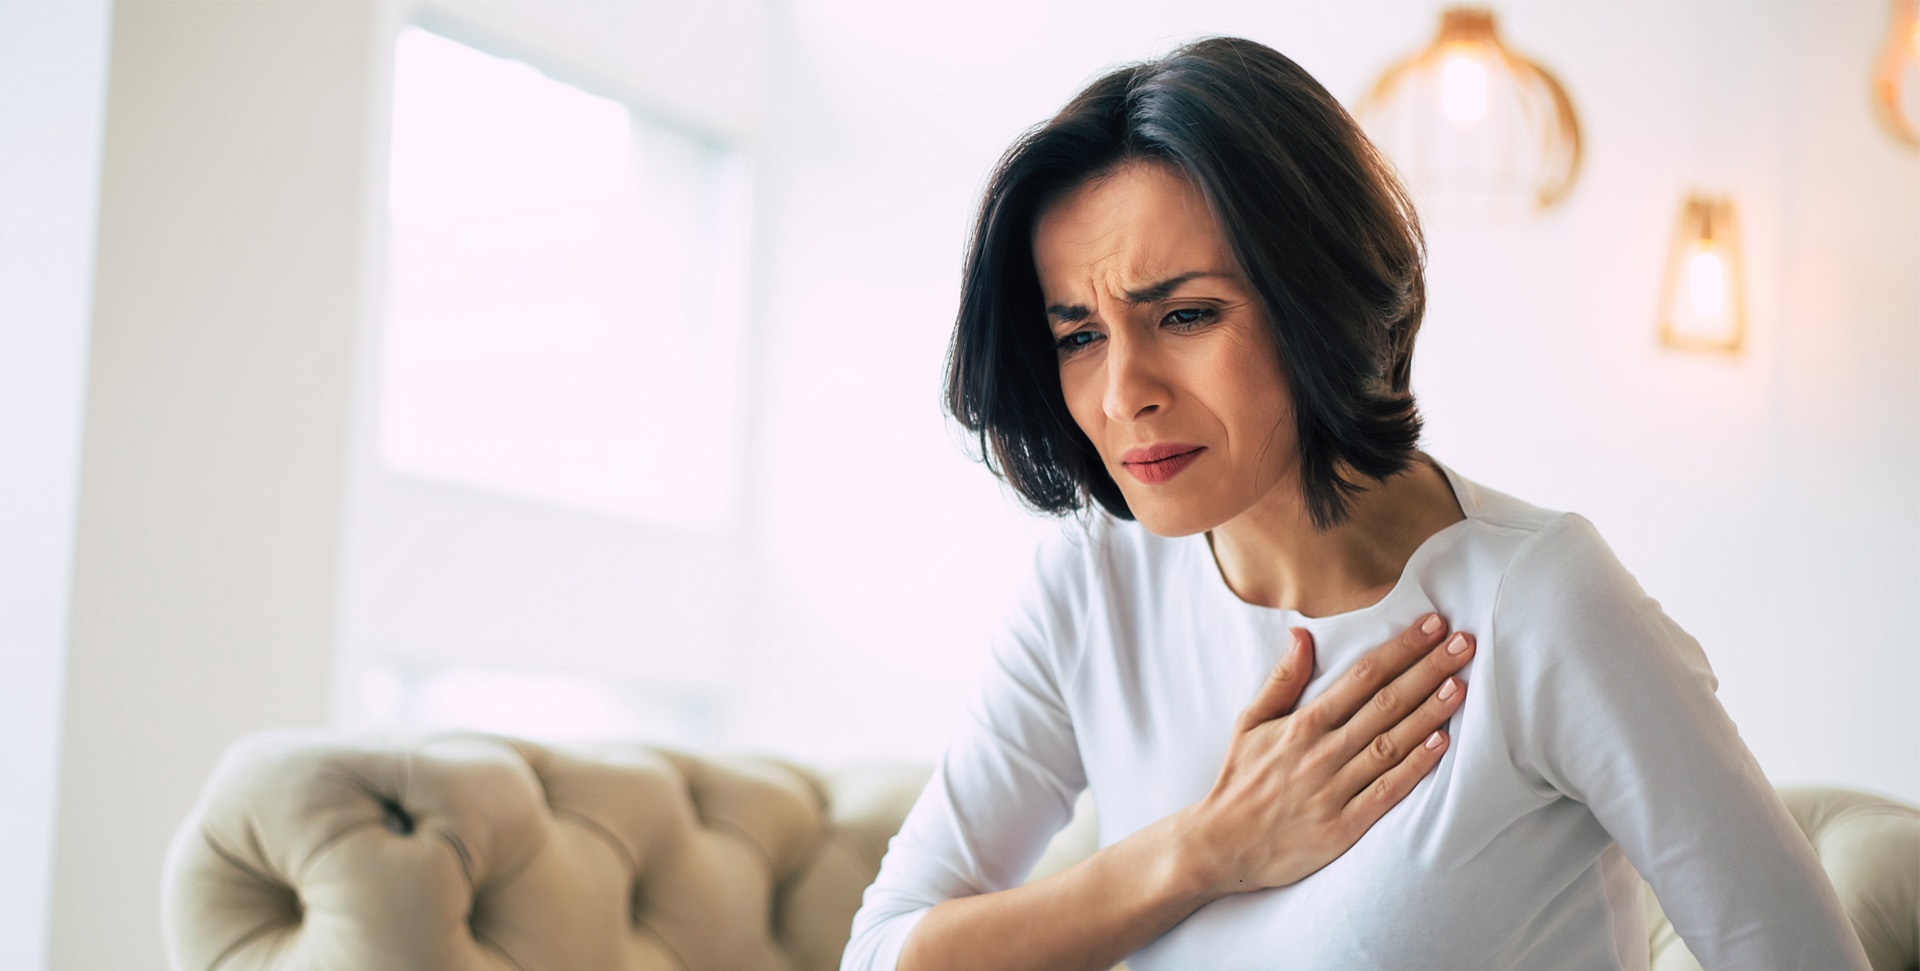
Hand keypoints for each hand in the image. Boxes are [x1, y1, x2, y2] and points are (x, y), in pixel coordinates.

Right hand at [1180, 614, 1473, 895]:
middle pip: (1384, 703)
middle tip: (1463, 644)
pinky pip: (1385, 792)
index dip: (1400, 649)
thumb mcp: (1250, 722)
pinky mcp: (1343, 827)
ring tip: (1460, 685)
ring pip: (1390, 743)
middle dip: (1427, 670)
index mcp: (1302, 724)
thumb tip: (1302, 635)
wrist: (1222, 845)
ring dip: (1428, 713)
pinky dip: (1414, 768)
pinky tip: (1441, 745)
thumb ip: (1282, 680)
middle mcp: (1322, 752)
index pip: (1361, 677)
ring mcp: (1334, 789)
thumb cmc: (1240, 780)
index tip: (1431, 626)